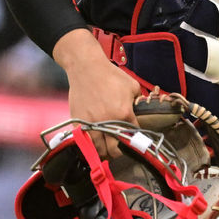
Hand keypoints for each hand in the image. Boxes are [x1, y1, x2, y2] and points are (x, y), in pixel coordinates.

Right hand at [54, 29, 141, 157]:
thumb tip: (139, 110)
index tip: (133, 142)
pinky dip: (89, 145)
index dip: (134, 140)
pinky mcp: (79, 122)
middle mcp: (108, 122)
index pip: (133, 136)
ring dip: (104, 152)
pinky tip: (92, 144)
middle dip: (119, 152)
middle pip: (115, 150)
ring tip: (106, 150)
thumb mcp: (132, 85)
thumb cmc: (109, 74)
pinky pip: (84, 142)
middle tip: (119, 149)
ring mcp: (92, 123)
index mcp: (124, 113)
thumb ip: (137, 101)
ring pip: (99, 149)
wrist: (86, 67)